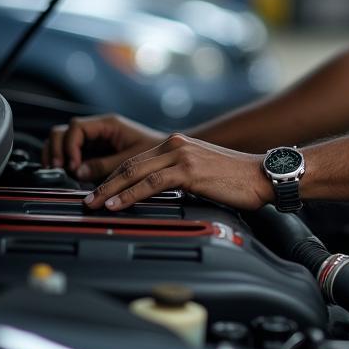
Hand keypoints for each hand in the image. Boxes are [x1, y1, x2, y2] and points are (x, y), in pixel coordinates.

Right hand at [41, 113, 164, 180]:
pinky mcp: (93, 152)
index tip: (73, 165)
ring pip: (63, 140)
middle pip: (63, 131)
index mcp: (108, 124)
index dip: (70, 146)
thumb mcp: (131, 159)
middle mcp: (98, 129)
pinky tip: (67, 173)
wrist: (170, 154)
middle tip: (59, 169)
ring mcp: (94, 140)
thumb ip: (104, 165)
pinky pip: (72, 152)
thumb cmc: (156, 151)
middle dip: (57, 149)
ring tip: (59, 171)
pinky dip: (64, 161)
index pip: (76, 127)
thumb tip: (78, 172)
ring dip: (57, 155)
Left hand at [83, 134, 272, 210]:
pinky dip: (131, 194)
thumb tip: (159, 194)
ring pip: (135, 172)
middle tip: (87, 200)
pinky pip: (152, 183)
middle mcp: (176, 145)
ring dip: (111, 190)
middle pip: (130, 164)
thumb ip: (179, 176)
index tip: (100, 192)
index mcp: (177, 144)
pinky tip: (119, 204)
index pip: (136, 160)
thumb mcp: (201, 172)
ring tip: (95, 205)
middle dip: (105, 184)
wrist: (261, 175)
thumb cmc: (237, 178)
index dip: (114, 177)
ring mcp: (182, 155)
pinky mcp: (189, 170)